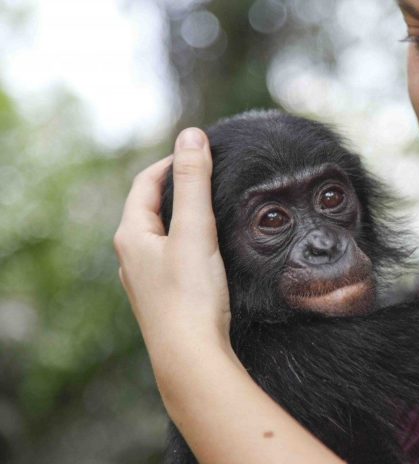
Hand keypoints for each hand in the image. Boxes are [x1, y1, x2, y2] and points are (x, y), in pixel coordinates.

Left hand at [114, 129, 343, 463]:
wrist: (191, 357)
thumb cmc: (191, 294)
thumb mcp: (195, 229)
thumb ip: (194, 181)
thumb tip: (191, 134)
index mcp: (132, 235)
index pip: (145, 184)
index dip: (170, 163)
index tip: (198, 154)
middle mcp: (132, 257)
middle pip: (149, 209)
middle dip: (176, 189)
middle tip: (208, 177)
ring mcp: (146, 280)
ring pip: (160, 236)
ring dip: (181, 217)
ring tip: (211, 210)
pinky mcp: (163, 299)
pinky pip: (170, 258)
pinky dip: (187, 243)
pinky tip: (207, 253)